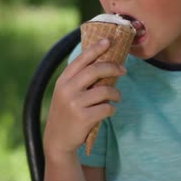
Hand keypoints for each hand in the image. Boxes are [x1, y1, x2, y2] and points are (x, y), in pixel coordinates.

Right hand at [43, 39, 124, 159]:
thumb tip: (104, 64)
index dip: (96, 49)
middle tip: (123, 70)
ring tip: (116, 97)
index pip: (81, 59)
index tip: (108, 41)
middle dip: (113, 68)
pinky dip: (112, 109)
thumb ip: (79, 79)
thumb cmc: (66, 112)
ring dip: (116, 94)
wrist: (57, 139)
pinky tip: (109, 111)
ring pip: (105, 91)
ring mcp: (75, 103)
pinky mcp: (83, 117)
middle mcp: (67, 89)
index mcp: (63, 80)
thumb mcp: (65, 92)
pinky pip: (107, 108)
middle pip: (95, 70)